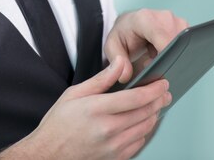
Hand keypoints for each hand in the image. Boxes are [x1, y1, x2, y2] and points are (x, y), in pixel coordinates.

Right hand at [0, 56, 171, 159]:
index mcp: (97, 110)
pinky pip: (139, 143)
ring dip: (155, 115)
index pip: (135, 98)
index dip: (153, 89)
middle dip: (159, 100)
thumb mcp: (74, 94)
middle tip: (164, 92)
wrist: (49, 154)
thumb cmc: (59, 124)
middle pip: (145, 112)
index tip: (162, 83)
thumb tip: (119, 63)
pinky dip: (146, 131)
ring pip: (146, 128)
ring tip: (156, 105)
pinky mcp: (116, 158)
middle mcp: (108, 129)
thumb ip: (101, 79)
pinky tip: (143, 122)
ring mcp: (113, 146)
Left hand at [105, 9, 187, 82]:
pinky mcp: (184, 28)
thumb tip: (125, 76)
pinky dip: (178, 54)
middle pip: (176, 44)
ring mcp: (176, 21)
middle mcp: (164, 16)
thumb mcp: (112, 47)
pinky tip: (165, 58)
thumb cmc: (122, 35)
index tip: (159, 71)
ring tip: (155, 60)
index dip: (164, 56)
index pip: (163, 39)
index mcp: (145, 18)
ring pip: (184, 46)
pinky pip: (187, 45)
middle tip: (153, 67)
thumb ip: (117, 60)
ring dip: (174, 57)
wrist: (129, 25)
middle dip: (168, 60)